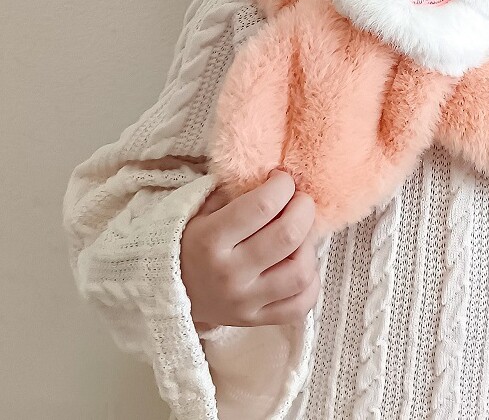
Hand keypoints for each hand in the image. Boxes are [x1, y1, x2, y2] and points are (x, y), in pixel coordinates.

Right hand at [180, 170, 319, 329]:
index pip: (263, 206)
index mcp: (211, 239)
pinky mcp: (256, 320)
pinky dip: (310, 282)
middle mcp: (230, 274)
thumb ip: (238, 192)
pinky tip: (300, 263)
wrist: (169, 290)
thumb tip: (279, 177)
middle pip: (288, 235)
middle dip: (303, 208)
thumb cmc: (192, 240)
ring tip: (299, 235)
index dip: (283, 185)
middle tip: (299, 200)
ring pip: (300, 273)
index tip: (282, 179)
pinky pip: (300, 305)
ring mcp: (245, 302)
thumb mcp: (203, 209)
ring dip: (308, 246)